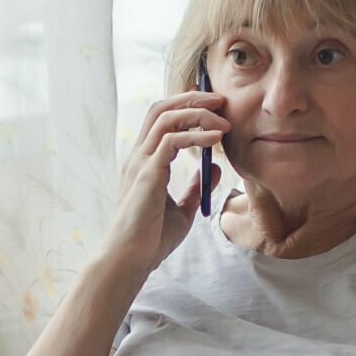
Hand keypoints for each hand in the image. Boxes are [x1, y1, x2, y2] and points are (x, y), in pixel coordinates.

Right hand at [99, 90, 227, 278]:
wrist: (132, 258)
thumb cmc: (151, 238)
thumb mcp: (182, 209)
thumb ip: (195, 186)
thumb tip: (215, 167)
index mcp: (145, 161)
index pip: (162, 119)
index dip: (185, 105)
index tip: (211, 103)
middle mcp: (139, 156)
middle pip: (162, 109)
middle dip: (191, 98)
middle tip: (220, 99)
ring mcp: (141, 162)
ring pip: (166, 118)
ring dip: (197, 113)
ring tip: (223, 121)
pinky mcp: (147, 173)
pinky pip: (171, 141)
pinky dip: (196, 135)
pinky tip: (216, 139)